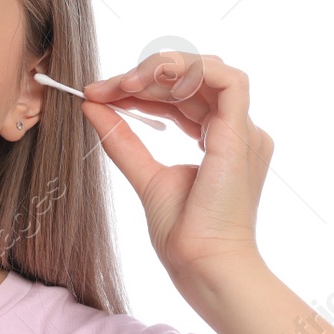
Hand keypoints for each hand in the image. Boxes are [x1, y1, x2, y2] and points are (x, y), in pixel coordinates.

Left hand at [81, 52, 273, 288]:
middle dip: (143, 77)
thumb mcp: (144, 176)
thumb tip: (91, 105)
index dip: (140, 89)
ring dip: (163, 69)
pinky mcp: (241, 135)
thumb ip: (122, 140)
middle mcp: (235, 133)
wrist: (200, 264)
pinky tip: (149, 82)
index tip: (98, 94)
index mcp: (220, 142)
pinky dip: (189, 70)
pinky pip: (228, 80)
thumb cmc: (183, 235)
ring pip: (208, 71)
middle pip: (191, 81)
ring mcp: (242, 132)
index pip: (181, 98)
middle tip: (101, 89)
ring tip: (124, 84)